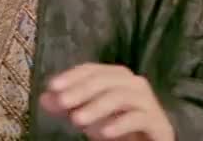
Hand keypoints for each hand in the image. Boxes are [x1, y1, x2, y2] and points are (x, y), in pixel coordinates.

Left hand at [40, 63, 173, 140]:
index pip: (92, 70)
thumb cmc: (119, 128)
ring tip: (77, 120)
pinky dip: (120, 124)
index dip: (72, 75)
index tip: (52, 86)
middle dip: (82, 89)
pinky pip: (139, 118)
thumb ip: (69, 106)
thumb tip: (44, 98)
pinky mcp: (158, 123)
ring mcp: (148, 103)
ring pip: (122, 96)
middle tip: (62, 102)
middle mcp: (135, 85)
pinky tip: (103, 133)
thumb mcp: (88, 117)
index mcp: (117, 78)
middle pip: (107, 79)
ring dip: (97, 106)